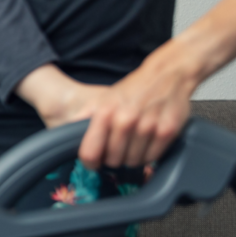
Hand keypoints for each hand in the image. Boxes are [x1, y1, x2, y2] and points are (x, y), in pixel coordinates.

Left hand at [78, 40, 199, 169]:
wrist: (168, 74)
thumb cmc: (133, 89)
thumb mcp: (103, 98)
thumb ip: (84, 116)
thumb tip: (67, 134)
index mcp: (106, 113)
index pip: (90, 153)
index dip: (90, 162)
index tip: (94, 162)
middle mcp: (126, 120)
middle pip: (112, 161)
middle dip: (113, 159)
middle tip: (117, 150)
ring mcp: (148, 126)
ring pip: (132, 162)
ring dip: (131, 158)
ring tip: (132, 144)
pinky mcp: (167, 131)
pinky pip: (151, 157)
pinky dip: (148, 155)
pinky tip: (146, 143)